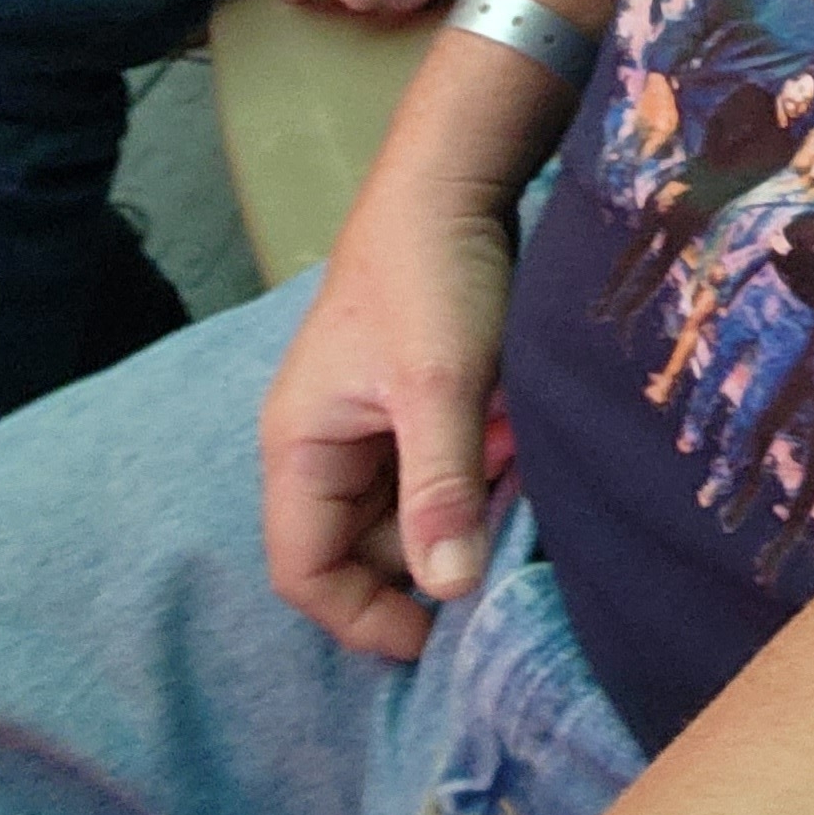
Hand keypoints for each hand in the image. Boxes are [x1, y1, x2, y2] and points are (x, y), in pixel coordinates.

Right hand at [259, 163, 520, 657]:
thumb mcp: (441, 385)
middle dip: (433, 547)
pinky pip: (436, 468)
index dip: (363, 617)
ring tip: (510, 458)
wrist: (455, 179)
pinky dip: (477, 467)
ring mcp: (366, 423)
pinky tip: (513, 434)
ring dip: (463, 503)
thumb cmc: (432, 276)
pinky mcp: (410, 402)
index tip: (438, 635)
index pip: (305, 571)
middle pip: (363, 548)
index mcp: (299, 447)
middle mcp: (322, 443)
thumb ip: (440, 488)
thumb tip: (449, 593)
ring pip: (409, 509)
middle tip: (500, 519)